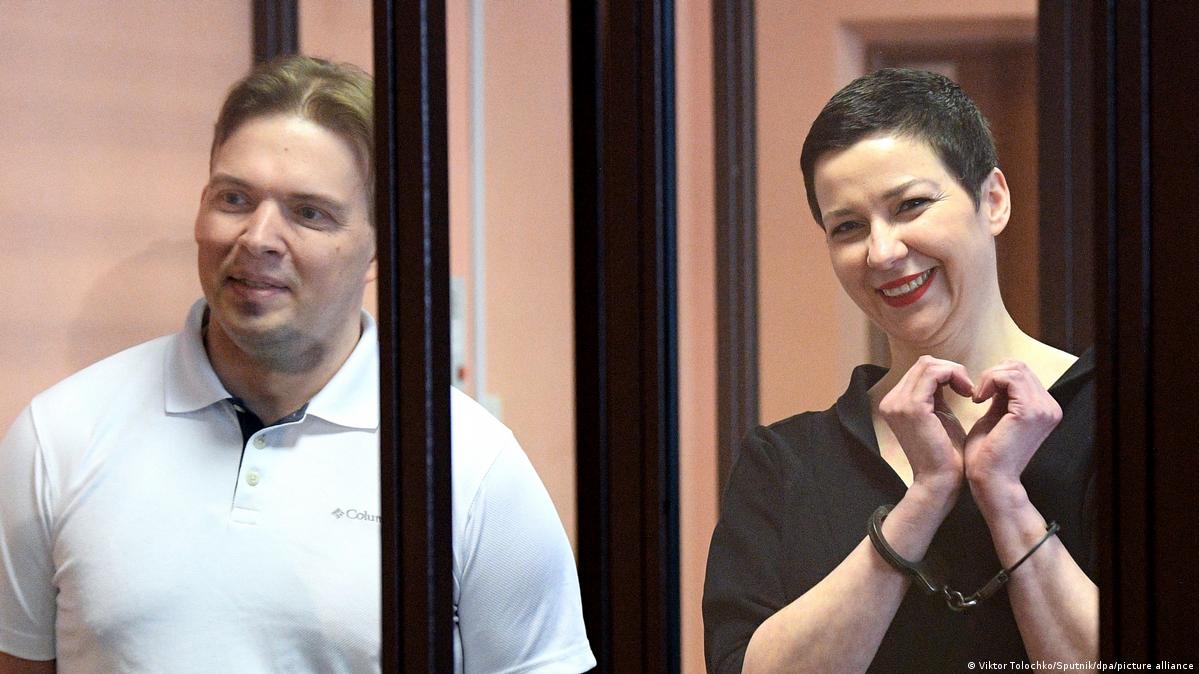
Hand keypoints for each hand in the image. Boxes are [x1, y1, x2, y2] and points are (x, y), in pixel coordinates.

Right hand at [879, 355, 973, 495]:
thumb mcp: (940, 417)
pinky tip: (967, 392)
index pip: (920, 370)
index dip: (946, 373)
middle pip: (924, 364)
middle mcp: (891, 400)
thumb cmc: (946, 455)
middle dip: (951, 370)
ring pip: (929, 365)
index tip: (965, 390)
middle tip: (969, 388)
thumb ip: (936, 396)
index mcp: (895, 403)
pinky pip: (934, 374)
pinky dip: (954, 376)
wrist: (940, 482)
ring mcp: (898, 403)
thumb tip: (946, 374)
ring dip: (954, 372)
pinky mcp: (912, 407)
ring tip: (969, 390)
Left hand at [963, 360, 1062, 498]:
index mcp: (1045, 409)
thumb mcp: (996, 417)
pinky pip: (1009, 377)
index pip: (1022, 373)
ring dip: (989, 378)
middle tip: (977, 395)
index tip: (980, 395)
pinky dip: (989, 382)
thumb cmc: (987, 454)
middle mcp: (1050, 407)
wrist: (990, 480)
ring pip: (1015, 368)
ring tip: (978, 397)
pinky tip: (978, 400)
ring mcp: (1044, 409)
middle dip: (993, 375)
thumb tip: (996, 377)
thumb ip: (1001, 398)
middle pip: (1020, 366)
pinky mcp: (1030, 411)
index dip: (996, 377)